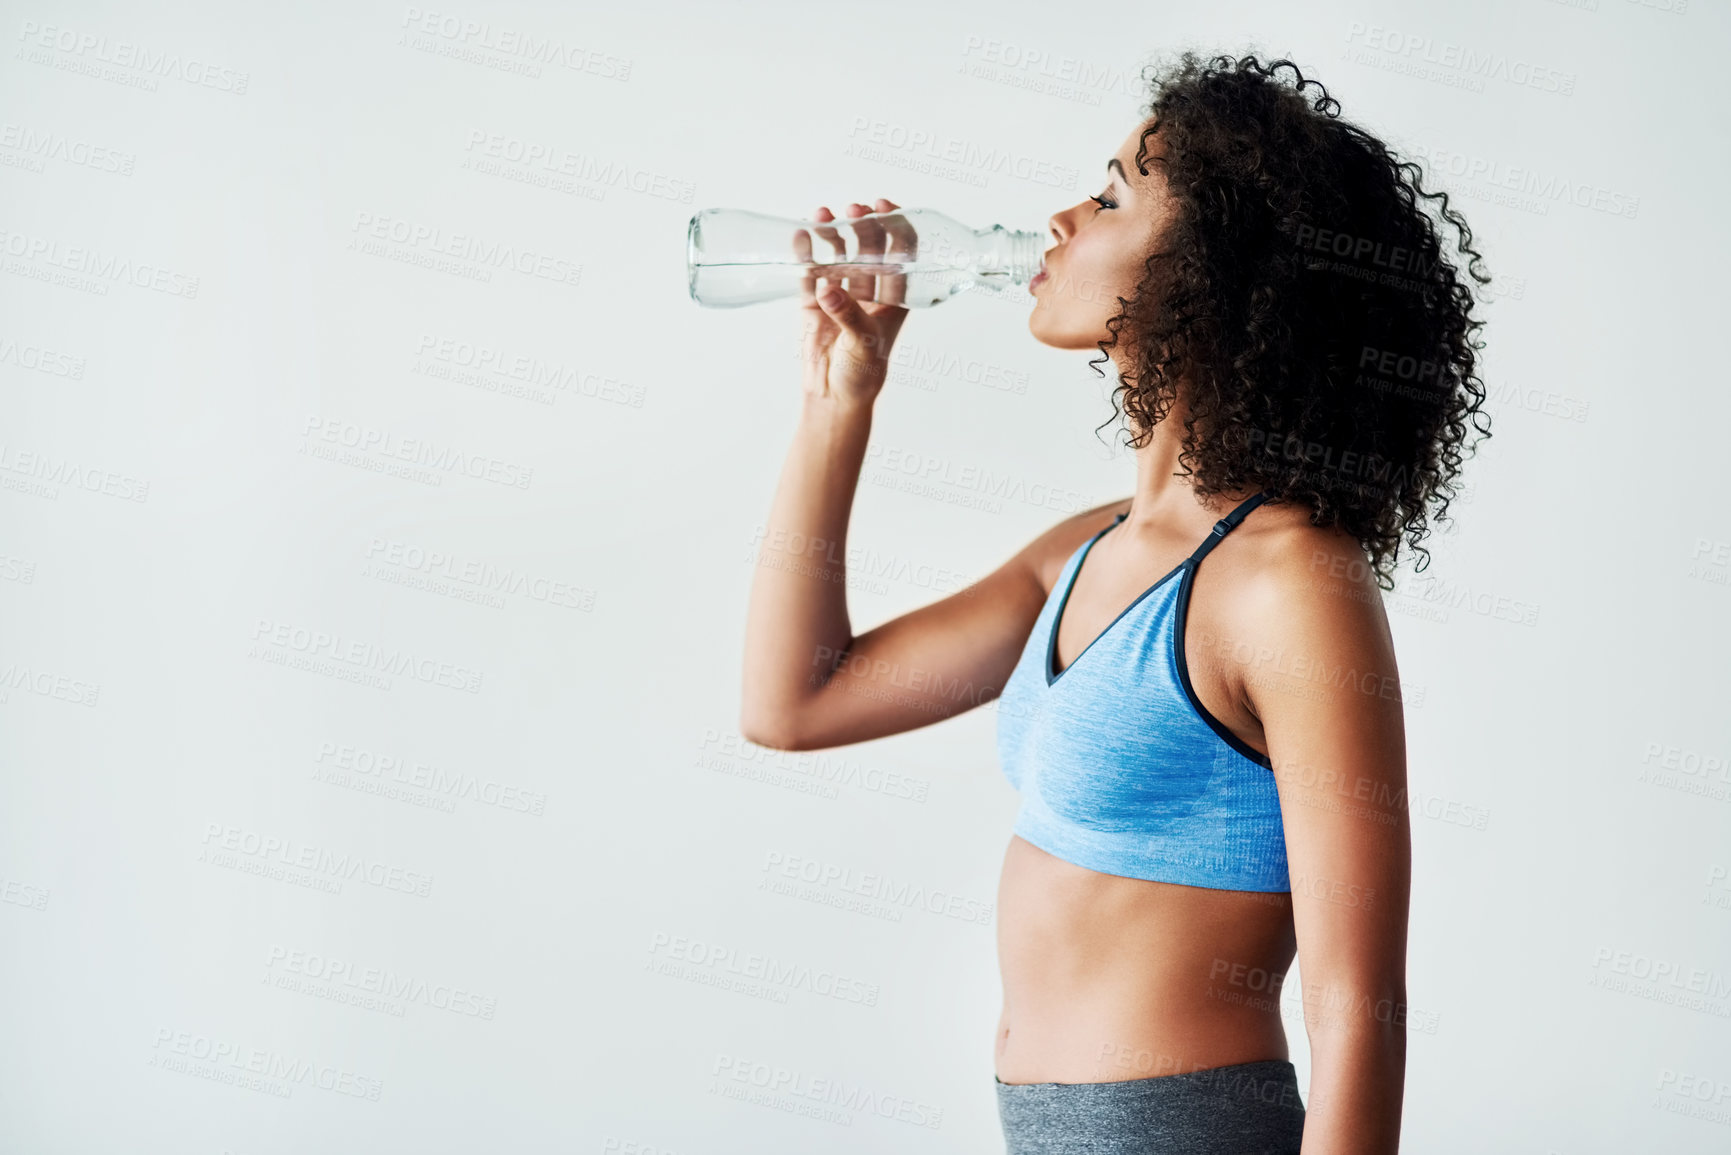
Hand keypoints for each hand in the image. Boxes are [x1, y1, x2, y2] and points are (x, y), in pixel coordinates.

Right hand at [793, 198, 912, 407]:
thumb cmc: (862, 373)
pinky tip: (800, 236)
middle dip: (862, 226)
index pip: (901, 255)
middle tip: (853, 209)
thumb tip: (828, 288)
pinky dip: (805, 254)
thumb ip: (848, 314)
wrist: (833, 397)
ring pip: (838, 256)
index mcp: (895, 299)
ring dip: (833, 235)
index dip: (897, 228)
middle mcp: (869, 292)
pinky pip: (810, 273)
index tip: (884, 208)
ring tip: (823, 216)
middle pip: (869, 250)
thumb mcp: (864, 343)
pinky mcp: (814, 303)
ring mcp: (840, 295)